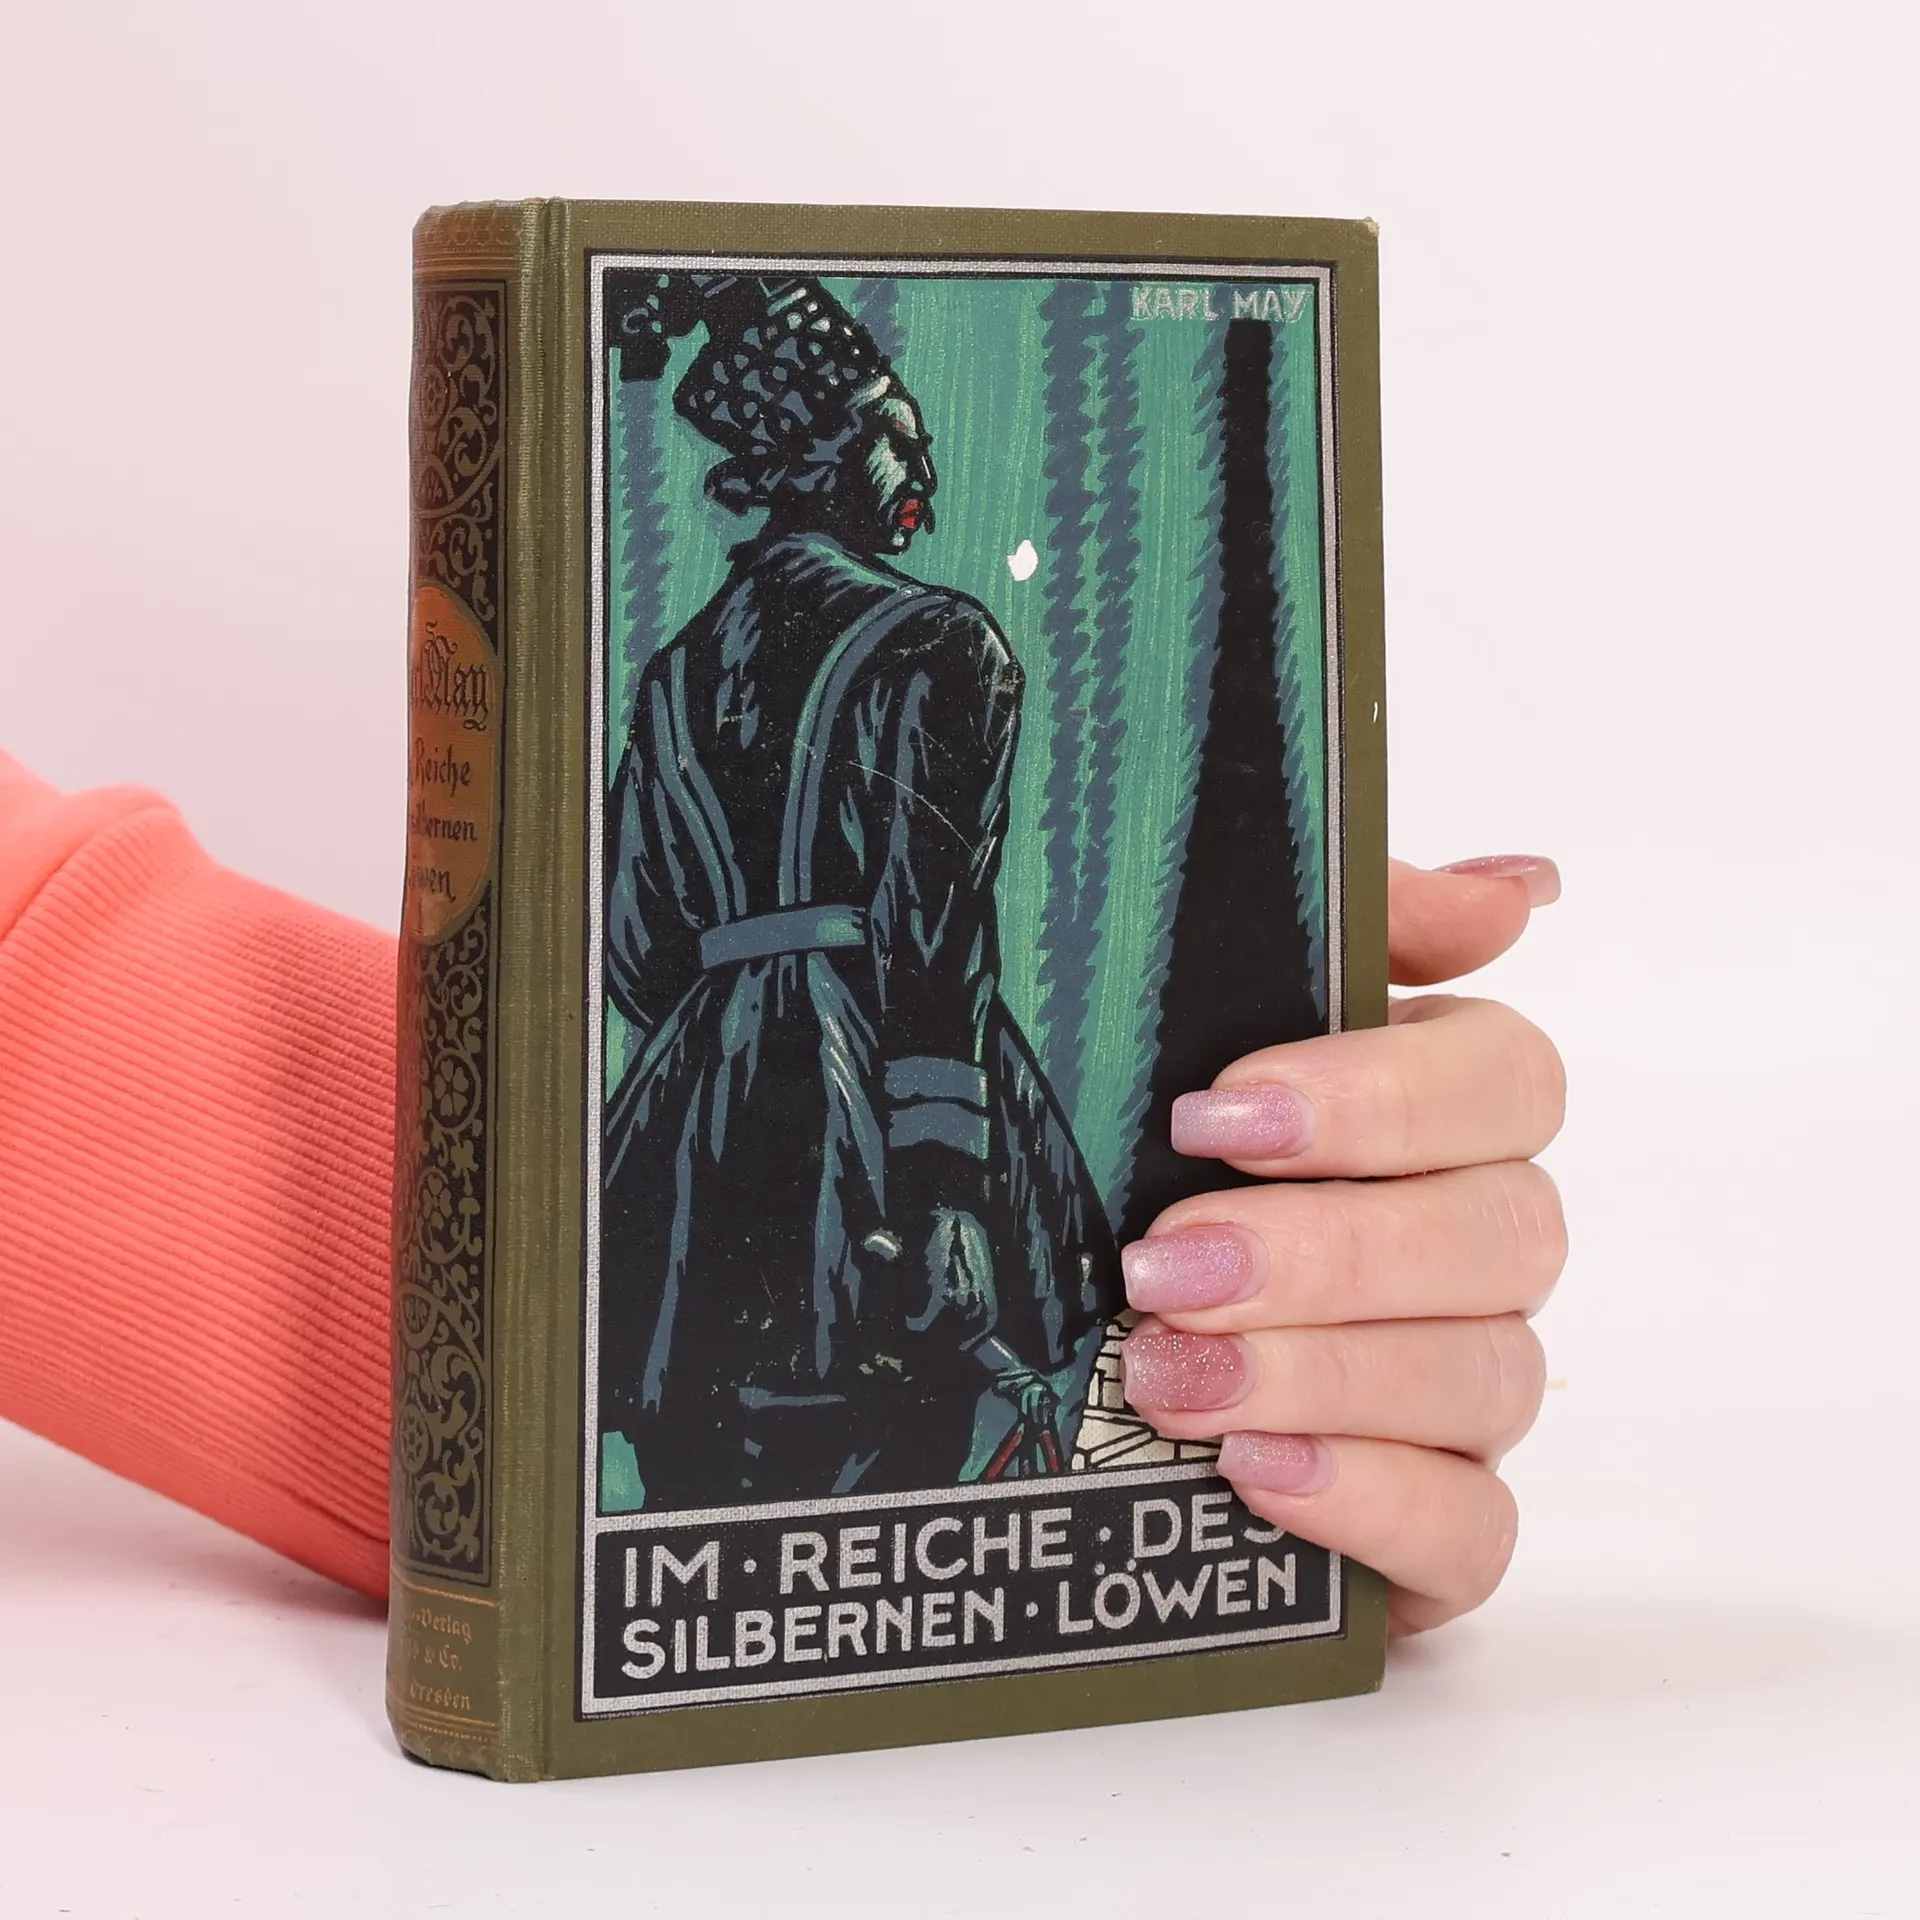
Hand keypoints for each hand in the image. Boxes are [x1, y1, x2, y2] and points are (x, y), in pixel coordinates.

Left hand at [1118, 856, 1565, 1636]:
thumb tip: (1517, 888)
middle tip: (1167, 1265)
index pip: (1507, 1077)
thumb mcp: (1195, 1018)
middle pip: (1505, 1232)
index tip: (1219, 1114)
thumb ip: (1354, 929)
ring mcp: (1459, 1389)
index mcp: (1426, 1112)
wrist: (1029, 1371)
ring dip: (1321, 1372)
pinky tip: (1255, 1470)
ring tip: (1166, 1377)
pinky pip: (1475, 1531)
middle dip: (1329, 1250)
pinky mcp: (1429, 1522)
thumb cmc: (1131, 1164)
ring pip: (1487, 1377)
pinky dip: (1372, 1501)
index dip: (1382, 1097)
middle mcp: (1468, 1245)